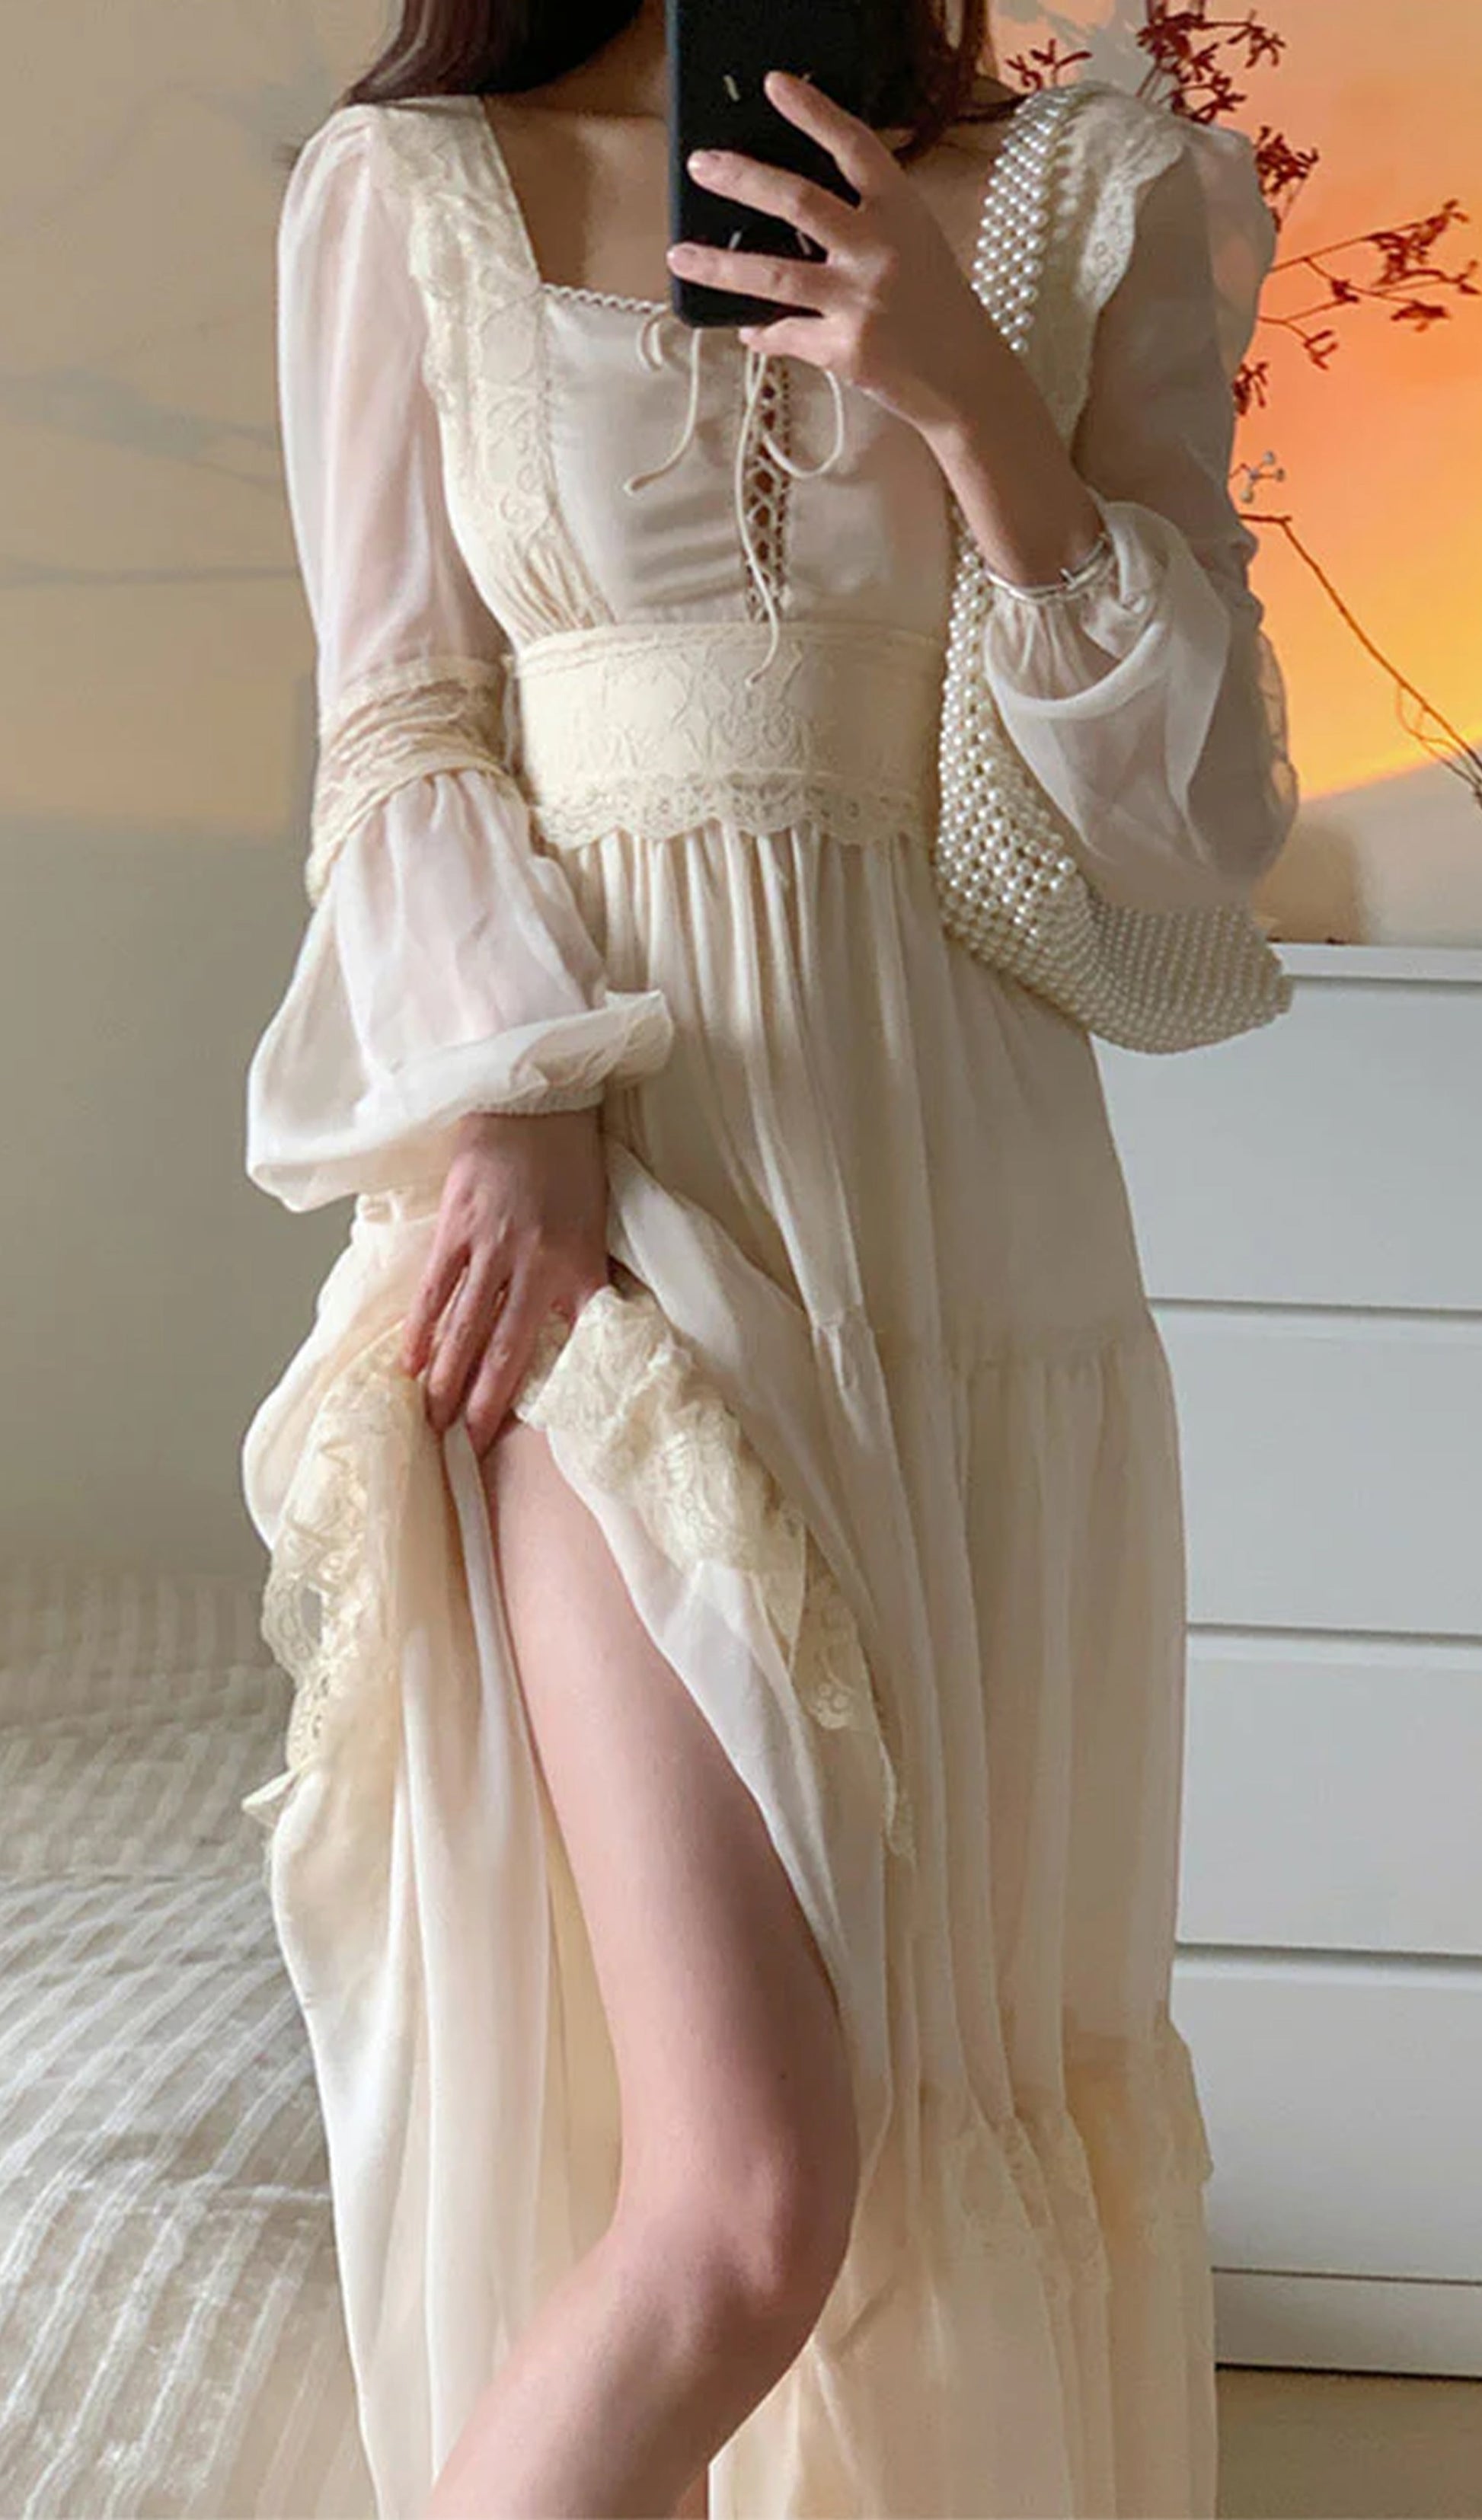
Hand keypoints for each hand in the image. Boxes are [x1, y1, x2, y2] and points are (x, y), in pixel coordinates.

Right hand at [400, 1105, 611, 1458]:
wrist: (538, 1097)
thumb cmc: (573, 1159)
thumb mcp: (598, 1223)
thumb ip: (586, 1277)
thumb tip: (580, 1328)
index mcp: (579, 1266)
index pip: (563, 1346)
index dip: (542, 1391)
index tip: (527, 1430)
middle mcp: (535, 1266)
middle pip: (504, 1352)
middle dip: (482, 1406)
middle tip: (465, 1451)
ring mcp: (491, 1249)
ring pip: (463, 1330)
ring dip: (445, 1381)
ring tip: (431, 1422)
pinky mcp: (456, 1228)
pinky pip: (433, 1291)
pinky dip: (420, 1330)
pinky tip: (409, 1364)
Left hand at [667, 66, 1001, 439]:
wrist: (966, 378)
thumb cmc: (936, 304)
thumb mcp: (914, 241)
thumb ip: (867, 216)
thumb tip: (791, 207)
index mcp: (901, 211)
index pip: (854, 146)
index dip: (814, 112)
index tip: (776, 86)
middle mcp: (880, 249)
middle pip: (799, 200)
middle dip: (742, 178)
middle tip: (701, 166)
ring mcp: (861, 300)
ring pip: (774, 274)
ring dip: (719, 266)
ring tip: (680, 255)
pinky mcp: (845, 349)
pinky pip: (786, 333)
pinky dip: (763, 331)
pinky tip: (748, 328)